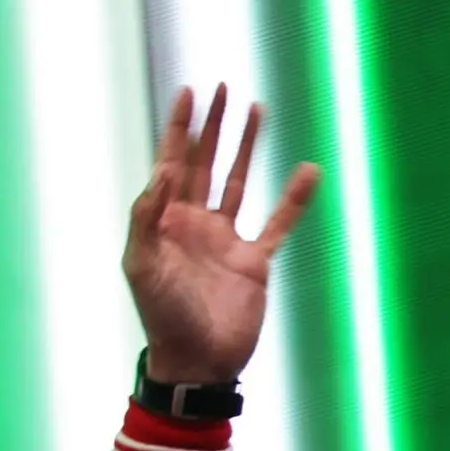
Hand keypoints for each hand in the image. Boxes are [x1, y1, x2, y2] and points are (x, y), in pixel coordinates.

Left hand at [122, 84, 321, 388]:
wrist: (196, 362)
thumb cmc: (162, 318)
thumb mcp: (142, 268)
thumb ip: (146, 220)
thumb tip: (160, 173)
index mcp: (164, 223)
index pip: (172, 164)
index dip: (179, 129)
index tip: (188, 93)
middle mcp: (194, 224)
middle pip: (205, 163)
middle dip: (212, 127)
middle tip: (222, 88)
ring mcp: (225, 240)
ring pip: (239, 181)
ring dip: (246, 147)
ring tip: (256, 109)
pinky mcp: (254, 260)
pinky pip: (279, 222)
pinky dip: (294, 198)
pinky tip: (307, 170)